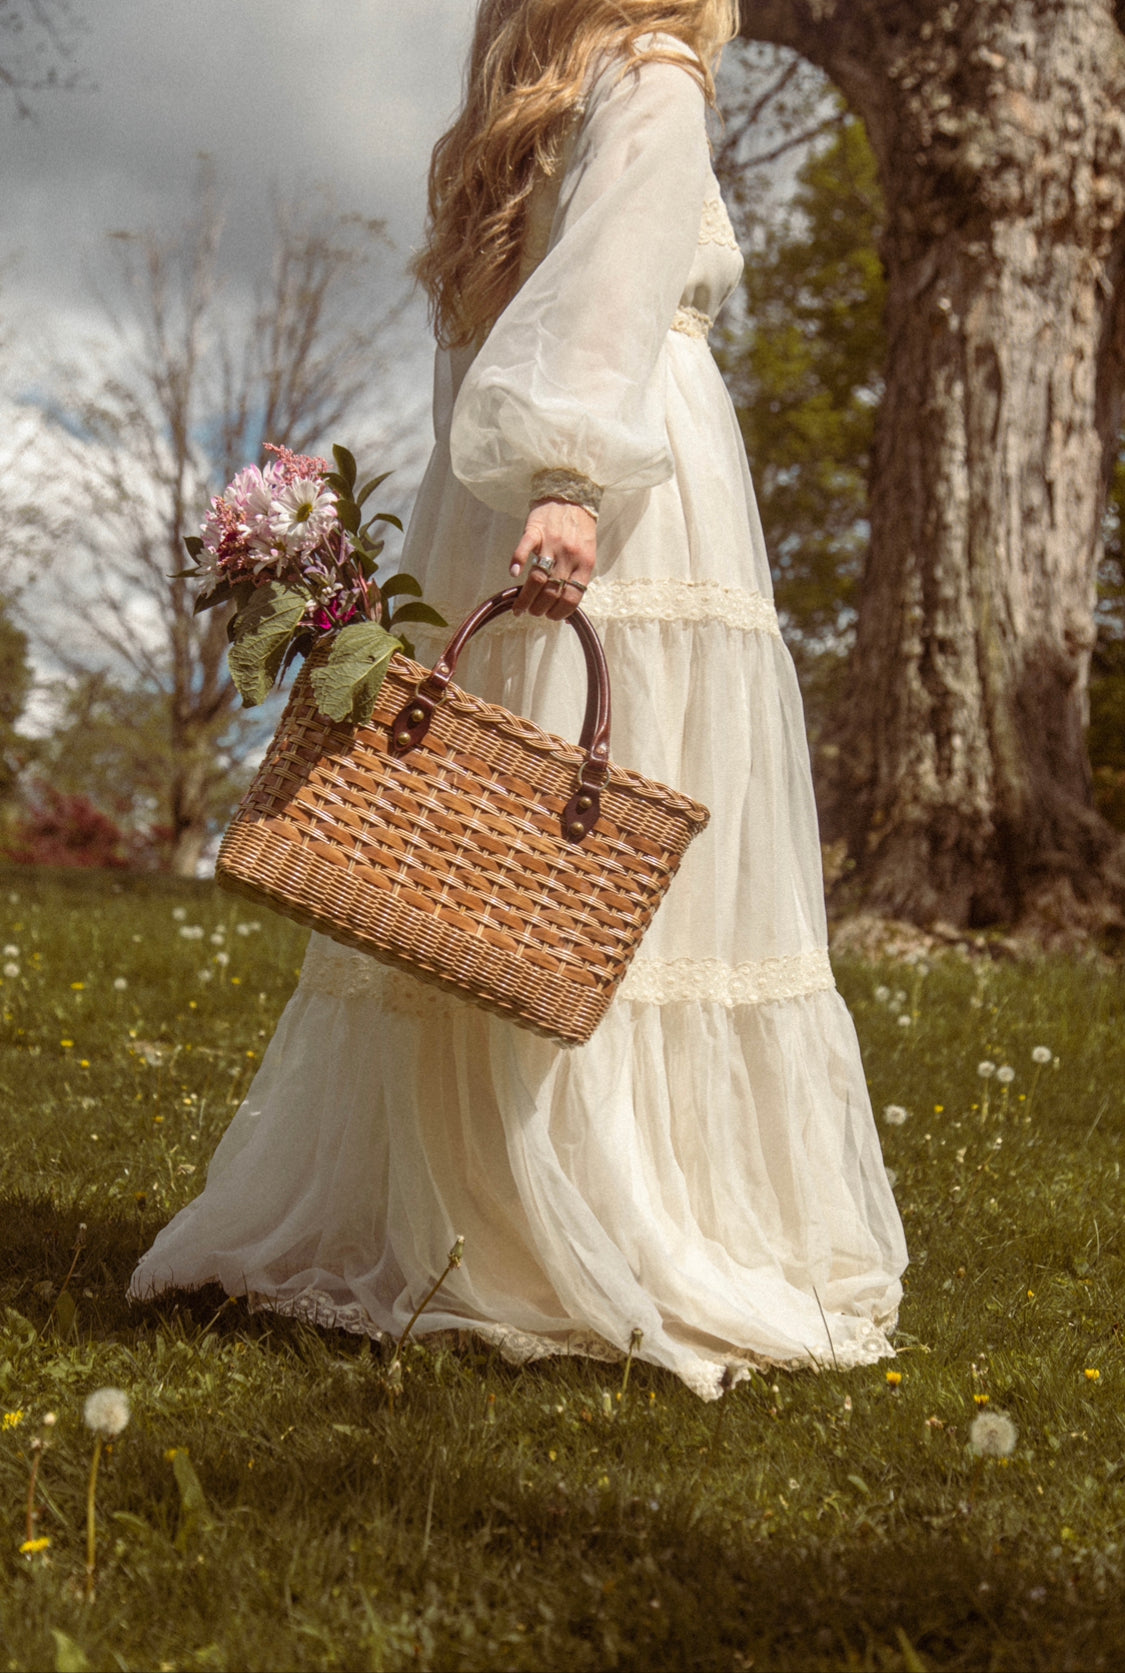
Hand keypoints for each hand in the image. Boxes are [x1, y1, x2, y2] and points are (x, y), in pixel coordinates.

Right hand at [509, 498, 595, 619]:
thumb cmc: (579, 529)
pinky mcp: (535, 530)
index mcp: (585, 564)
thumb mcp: (586, 555)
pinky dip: (517, 561)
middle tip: (532, 612)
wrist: (572, 495)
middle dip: (540, 609)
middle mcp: (569, 556)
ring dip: (526, 598)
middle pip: (552, 592)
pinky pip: (524, 548)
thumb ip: (577, 578)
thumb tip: (566, 608)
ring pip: (537, 578)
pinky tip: (513, 573)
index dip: (559, 612)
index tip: (550, 617)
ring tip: (519, 607)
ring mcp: (552, 543)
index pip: (571, 598)